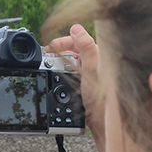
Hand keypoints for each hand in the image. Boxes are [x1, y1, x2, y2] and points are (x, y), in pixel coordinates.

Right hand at [46, 24, 103, 143]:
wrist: (104, 122)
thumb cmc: (103, 98)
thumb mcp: (92, 70)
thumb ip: (86, 48)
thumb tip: (77, 29)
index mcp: (99, 55)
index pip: (78, 40)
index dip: (63, 41)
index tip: (50, 47)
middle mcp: (96, 63)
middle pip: (73, 50)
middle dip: (58, 52)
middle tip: (47, 56)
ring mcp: (89, 75)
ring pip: (70, 63)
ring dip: (58, 64)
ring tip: (50, 68)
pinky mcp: (84, 86)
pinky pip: (70, 75)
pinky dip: (61, 75)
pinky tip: (58, 80)